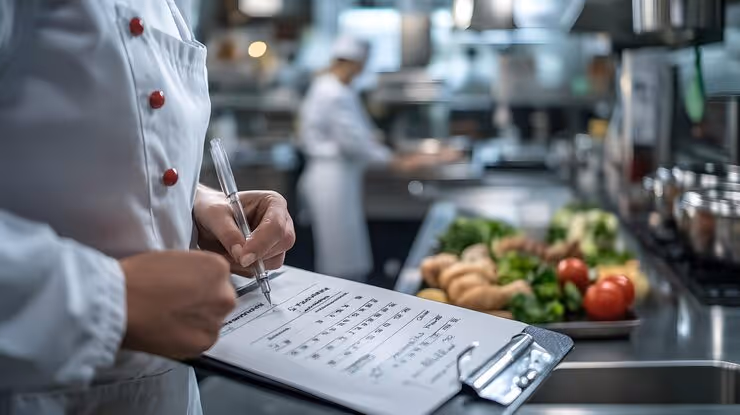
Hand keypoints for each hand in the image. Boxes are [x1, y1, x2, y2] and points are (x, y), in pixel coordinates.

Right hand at [120, 251, 234, 358]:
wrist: (120, 303)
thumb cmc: (138, 277)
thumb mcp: (175, 259)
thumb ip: (194, 270)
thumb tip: (198, 283)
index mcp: (219, 268)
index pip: (218, 278)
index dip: (200, 284)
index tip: (186, 289)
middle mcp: (224, 295)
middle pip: (220, 299)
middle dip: (203, 303)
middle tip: (177, 306)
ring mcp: (216, 321)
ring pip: (211, 321)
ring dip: (197, 321)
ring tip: (170, 320)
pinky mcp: (204, 343)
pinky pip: (201, 340)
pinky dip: (188, 338)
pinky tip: (169, 331)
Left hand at [194, 186, 295, 274]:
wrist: (203, 221)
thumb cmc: (211, 208)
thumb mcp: (214, 214)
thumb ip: (228, 233)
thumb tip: (240, 253)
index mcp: (273, 202)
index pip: (277, 225)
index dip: (262, 242)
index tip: (243, 256)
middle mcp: (280, 220)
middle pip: (283, 243)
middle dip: (258, 254)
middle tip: (234, 257)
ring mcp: (276, 240)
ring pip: (275, 259)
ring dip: (252, 263)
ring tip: (229, 253)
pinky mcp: (269, 256)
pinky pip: (264, 269)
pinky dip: (247, 269)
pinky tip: (233, 258)